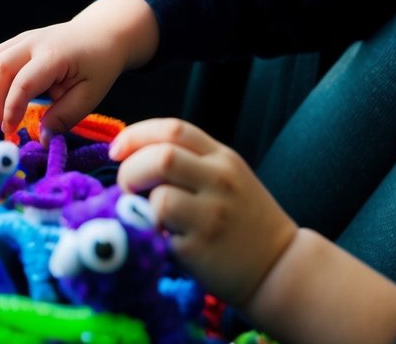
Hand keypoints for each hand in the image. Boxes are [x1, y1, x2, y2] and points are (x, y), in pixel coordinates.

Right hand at [0, 0, 158, 138]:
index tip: (9, 131)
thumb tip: (41, 139)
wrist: (100, 33)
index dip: (11, 109)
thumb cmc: (97, 65)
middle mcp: (33, 42)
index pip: (23, 83)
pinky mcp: (15, 42)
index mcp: (54, 55)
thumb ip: (64, 117)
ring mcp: (21, 39)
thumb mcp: (90, 95)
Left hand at [109, 118, 295, 306]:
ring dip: (141, 204)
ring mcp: (213, 214)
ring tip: (147, 214)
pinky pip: (162, 230)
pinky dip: (151, 230)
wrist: (279, 266)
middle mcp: (220, 180)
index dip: (136, 135)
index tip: (116, 151)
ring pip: (160, 195)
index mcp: (223, 158)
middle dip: (131, 169)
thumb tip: (130, 155)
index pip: (174, 129)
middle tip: (127, 187)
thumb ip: (189, 161)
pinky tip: (161, 236)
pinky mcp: (202, 246)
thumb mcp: (226, 178)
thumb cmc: (243, 221)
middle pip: (162, 156)